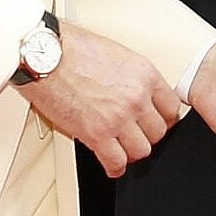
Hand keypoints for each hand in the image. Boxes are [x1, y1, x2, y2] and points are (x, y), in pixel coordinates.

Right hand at [16, 24, 182, 177]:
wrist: (44, 55)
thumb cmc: (71, 48)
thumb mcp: (117, 52)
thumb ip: (133, 75)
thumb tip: (139, 90)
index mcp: (145, 75)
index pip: (172, 108)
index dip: (164, 119)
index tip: (157, 122)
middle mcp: (136, 97)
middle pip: (158, 132)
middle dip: (147, 136)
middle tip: (136, 135)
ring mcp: (118, 118)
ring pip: (142, 150)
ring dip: (132, 152)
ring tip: (122, 149)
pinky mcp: (96, 135)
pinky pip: (116, 162)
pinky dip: (115, 167)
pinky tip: (111, 164)